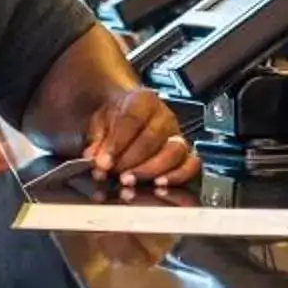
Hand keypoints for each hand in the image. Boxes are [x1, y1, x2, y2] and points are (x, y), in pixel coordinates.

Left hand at [83, 88, 197, 185]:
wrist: (128, 115)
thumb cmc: (115, 119)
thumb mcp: (100, 123)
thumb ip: (97, 141)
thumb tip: (95, 160)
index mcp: (143, 100)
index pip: (132, 119)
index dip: (117, 143)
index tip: (103, 163)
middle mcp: (165, 115)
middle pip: (153, 138)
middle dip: (131, 160)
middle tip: (114, 175)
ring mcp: (178, 135)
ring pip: (174, 152)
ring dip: (151, 170)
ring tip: (131, 182)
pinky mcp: (187, 154)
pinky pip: (191, 165)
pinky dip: (177, 177)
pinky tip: (158, 186)